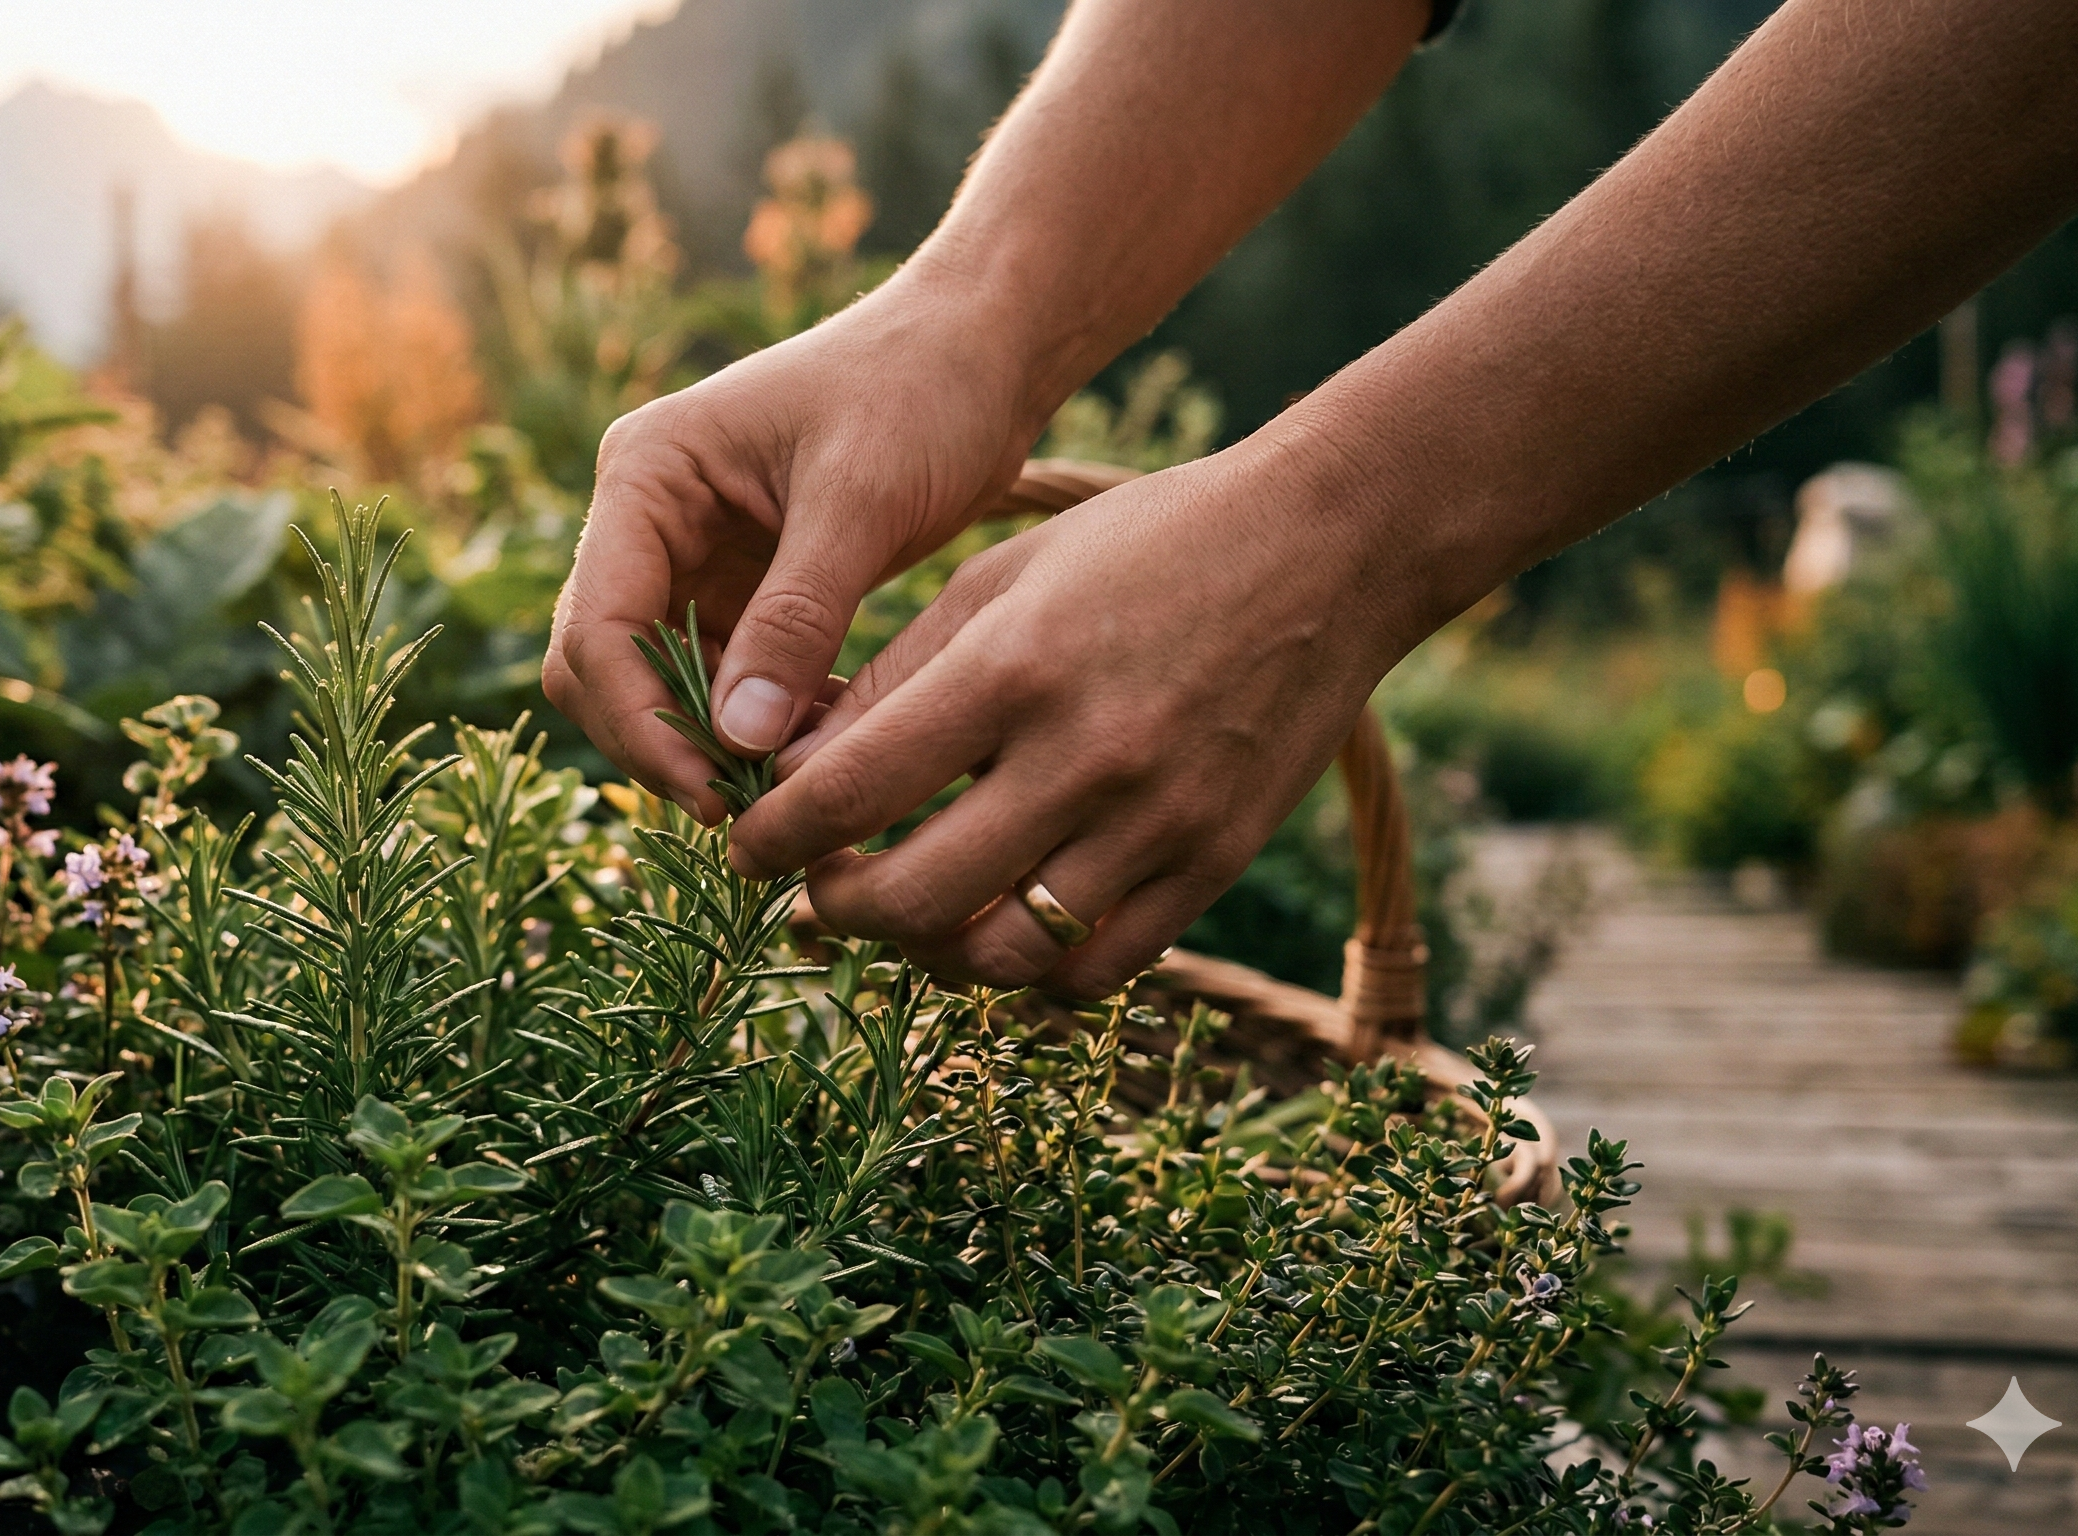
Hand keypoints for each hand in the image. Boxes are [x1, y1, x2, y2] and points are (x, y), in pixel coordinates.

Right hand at [543, 286, 1046, 821]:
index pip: (598, 625)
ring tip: (795, 781)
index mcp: (647, 474)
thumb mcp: (860, 502)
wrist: (982, 349)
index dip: (639, 721)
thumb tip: (736, 741)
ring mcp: (689, 556)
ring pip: (655, 685)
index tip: (713, 792)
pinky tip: (822, 747)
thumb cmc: (921, 392)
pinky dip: (757, 723)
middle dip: (660, 740)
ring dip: (710, 741)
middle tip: (744, 807)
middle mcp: (647, 517)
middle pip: (601, 666)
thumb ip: (796, 619)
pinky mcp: (740, 590)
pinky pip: (720, 681)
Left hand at [728, 441, 1408, 997]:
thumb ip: (897, 676)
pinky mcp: (1212, 864)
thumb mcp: (1003, 576)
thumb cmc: (1146, 543)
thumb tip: (792, 767)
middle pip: (915, 898)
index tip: (746, 849)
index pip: (850, 791)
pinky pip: (1096, 970)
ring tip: (910, 915)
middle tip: (821, 890)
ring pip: (1004, 957)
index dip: (773, 837)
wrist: (1331, 548)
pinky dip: (1031, 971)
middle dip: (839, 910)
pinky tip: (1002, 926)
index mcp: (1011, 668)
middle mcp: (1081, 757)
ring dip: (932, 955)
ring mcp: (1156, 822)